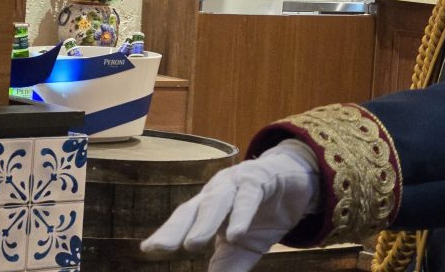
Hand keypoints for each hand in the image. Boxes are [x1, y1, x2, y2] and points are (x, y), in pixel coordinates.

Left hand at [140, 139, 319, 271]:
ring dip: (204, 222)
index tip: (147, 250)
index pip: (183, 220)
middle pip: (192, 209)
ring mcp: (237, 183)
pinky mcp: (260, 180)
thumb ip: (227, 268)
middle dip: (175, 228)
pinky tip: (235, 232)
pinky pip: (248, 197)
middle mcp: (217, 191)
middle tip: (160, 248)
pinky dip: (241, 214)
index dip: (166, 233)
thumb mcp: (245, 247)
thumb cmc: (263, 214)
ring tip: (192, 243)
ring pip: (217, 201)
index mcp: (208, 207)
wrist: (297, 183)